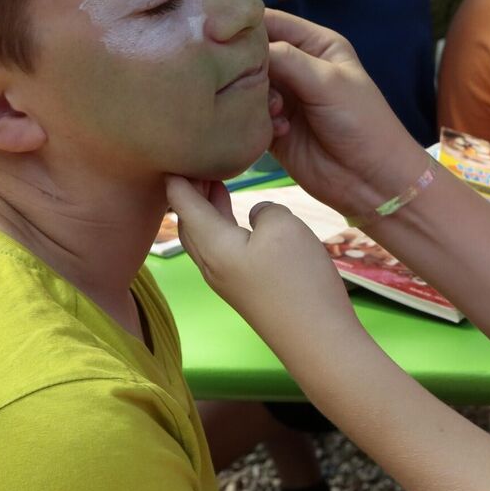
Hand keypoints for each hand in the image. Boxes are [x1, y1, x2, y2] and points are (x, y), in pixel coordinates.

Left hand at [165, 176, 358, 335]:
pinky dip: (223, 225)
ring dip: (207, 209)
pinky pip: (223, 250)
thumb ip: (263, 210)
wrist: (318, 339)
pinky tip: (241, 218)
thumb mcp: (283, 227)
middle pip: (188, 222)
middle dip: (188, 192)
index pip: (182, 203)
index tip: (171, 151)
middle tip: (196, 162)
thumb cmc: (298, 280)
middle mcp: (211, 265)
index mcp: (212, 246)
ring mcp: (229, 281)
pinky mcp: (247, 290)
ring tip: (214, 181)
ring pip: (205, 238)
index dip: (177, 177)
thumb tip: (255, 215)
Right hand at [260, 12, 427, 215]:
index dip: (246, 25)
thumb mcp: (327, 81)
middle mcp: (297, 66)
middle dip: (245, 65)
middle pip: (252, 53)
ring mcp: (284, 98)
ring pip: (246, 85)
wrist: (372, 180)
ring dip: (253, 97)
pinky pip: (248, 115)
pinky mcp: (273, 127)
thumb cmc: (362, 123)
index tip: (220, 33)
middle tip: (249, 81)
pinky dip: (256, 120)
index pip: (271, 21)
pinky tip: (280, 131)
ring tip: (276, 111)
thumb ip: (287, 59)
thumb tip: (243, 47)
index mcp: (316, 44)